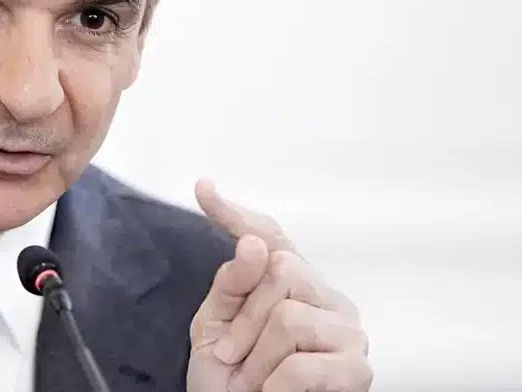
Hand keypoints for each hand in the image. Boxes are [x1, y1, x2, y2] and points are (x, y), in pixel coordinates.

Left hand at [186, 180, 371, 391]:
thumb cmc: (230, 377)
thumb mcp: (215, 327)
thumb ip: (232, 284)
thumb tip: (254, 245)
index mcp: (293, 282)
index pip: (271, 237)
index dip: (236, 214)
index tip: (203, 189)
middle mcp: (327, 298)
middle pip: (282, 271)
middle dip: (245, 320)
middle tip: (233, 356)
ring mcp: (348, 332)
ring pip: (290, 319)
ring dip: (257, 359)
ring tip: (255, 381)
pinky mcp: (356, 369)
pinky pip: (301, 366)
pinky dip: (274, 386)